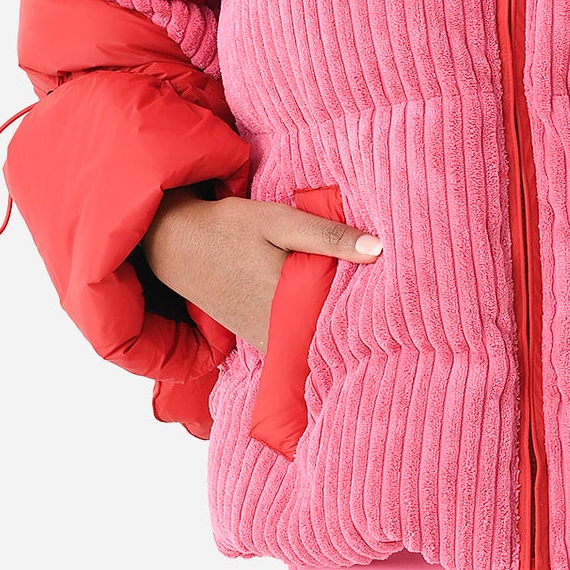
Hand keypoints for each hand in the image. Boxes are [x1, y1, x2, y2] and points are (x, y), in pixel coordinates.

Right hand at [140, 187, 383, 351]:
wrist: (175, 242)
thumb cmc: (229, 227)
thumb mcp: (279, 221)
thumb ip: (328, 237)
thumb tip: (378, 249)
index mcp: (287, 300)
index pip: (341, 324)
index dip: (369, 324)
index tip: (394, 320)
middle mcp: (274, 329)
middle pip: (327, 341)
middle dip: (354, 334)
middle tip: (388, 329)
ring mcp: (261, 338)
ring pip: (308, 348)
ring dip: (331, 339)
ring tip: (364, 331)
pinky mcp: (252, 337)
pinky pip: (290, 348)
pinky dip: (309, 340)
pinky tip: (326, 327)